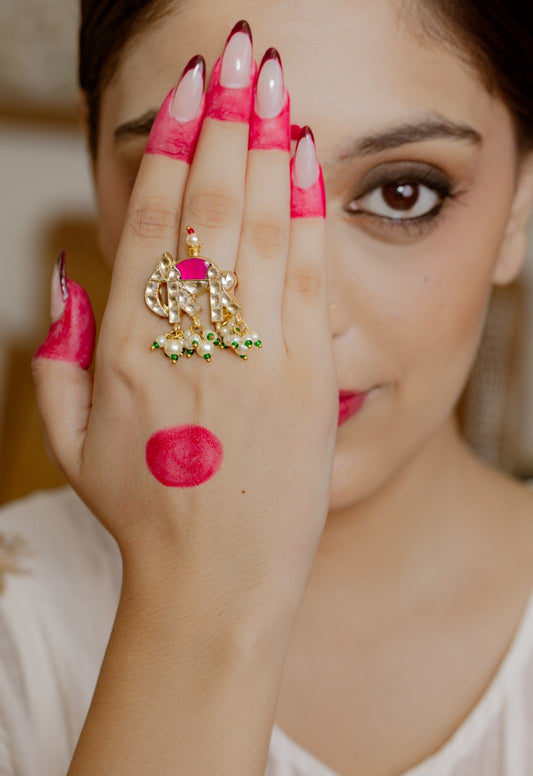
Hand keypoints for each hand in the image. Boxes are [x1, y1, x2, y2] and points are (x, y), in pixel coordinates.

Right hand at [33, 24, 336, 617]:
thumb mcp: (70, 439)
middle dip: (223, 120)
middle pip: (207, 206)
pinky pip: (307, 278)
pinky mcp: (305, 380)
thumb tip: (69, 274)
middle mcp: (186, 340)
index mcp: (124, 348)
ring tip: (272, 85)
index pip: (151, 222)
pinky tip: (304, 160)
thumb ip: (56, 352)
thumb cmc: (144, 510)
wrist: (216, 582)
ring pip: (258, 227)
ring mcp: (253, 358)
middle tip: (236, 55)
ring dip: (265, 146)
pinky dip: (305, 212)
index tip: (186, 93)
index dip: (170, 147)